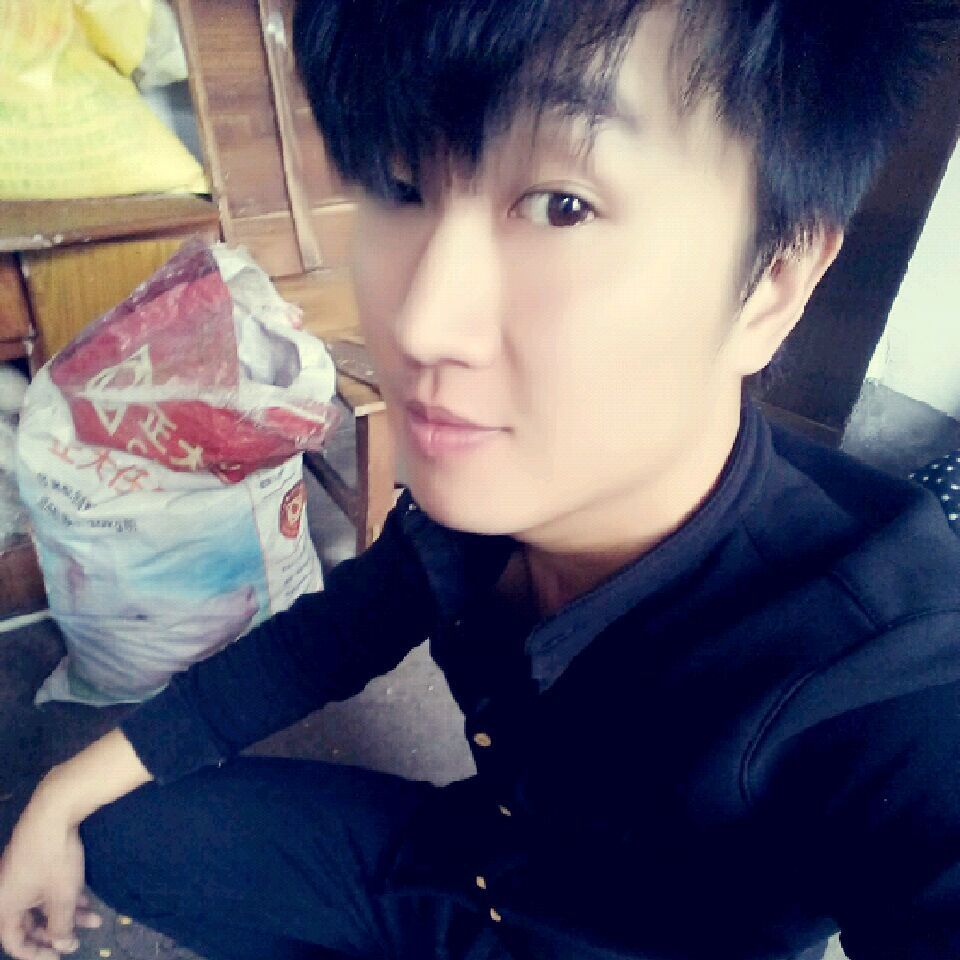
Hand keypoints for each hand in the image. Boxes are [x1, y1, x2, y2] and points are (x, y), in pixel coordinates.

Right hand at [0, 804, 101, 959]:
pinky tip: (88, 902)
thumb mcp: (62, 896)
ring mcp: (21, 875)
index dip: (36, 954)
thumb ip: (61, 926)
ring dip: (67, 914)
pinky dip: (66, 896)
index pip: (14, 942)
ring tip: (95, 920)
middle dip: (56, 932)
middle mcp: (8, 892)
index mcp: (5, 904)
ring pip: (42, 904)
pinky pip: (46, 888)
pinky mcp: (35, 861)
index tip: (58, 957)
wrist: (55, 809)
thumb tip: (64, 946)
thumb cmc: (54, 856)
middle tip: (78, 939)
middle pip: (29, 924)